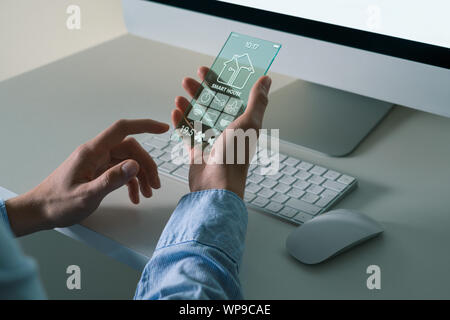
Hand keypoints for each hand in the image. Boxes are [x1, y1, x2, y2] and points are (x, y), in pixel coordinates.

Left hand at [6, 119, 168, 235]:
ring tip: (148, 193)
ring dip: (141, 175)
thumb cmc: (58, 203)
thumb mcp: (87, 195)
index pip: (122, 129)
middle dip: (147, 165)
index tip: (163, 129)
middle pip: (130, 149)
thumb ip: (111, 179)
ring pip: (128, 161)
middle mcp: (96, 153)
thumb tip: (135, 165)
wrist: (39, 211)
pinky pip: (121, 171)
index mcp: (92, 151)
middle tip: (155, 185)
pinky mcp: (98, 172)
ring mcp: (97, 162)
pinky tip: (135, 197)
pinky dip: (131, 183)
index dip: (144, 125)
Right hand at [171, 67, 271, 198]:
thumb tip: (266, 80)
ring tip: (179, 97)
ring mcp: (210, 141)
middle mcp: (226, 131)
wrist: (217, 185)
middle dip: (198, 92)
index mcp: (240, 123)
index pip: (227, 96)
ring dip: (188, 106)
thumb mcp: (249, 123)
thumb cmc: (235, 156)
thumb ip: (257, 101)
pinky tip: (175, 112)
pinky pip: (187, 133)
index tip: (203, 70)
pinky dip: (180, 123)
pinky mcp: (197, 151)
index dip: (215, 82)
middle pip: (210, 105)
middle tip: (187, 81)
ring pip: (197, 118)